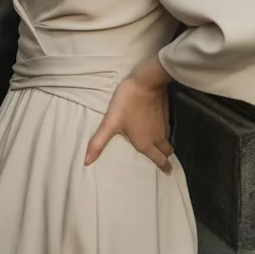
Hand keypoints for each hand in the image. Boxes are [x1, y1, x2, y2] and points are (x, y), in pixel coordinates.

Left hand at [84, 57, 173, 173]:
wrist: (147, 82)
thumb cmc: (127, 102)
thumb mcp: (110, 122)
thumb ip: (98, 143)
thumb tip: (86, 162)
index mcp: (146, 143)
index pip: (160, 160)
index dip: (164, 167)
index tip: (168, 172)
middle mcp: (157, 137)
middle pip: (166, 151)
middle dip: (165, 157)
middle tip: (164, 160)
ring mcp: (163, 124)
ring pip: (167, 139)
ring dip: (165, 144)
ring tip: (160, 145)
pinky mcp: (166, 113)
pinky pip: (167, 127)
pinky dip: (164, 131)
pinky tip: (158, 127)